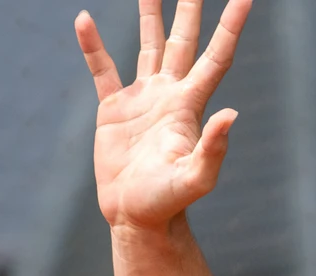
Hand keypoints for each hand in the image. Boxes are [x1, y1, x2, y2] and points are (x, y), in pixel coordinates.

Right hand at [75, 0, 251, 230]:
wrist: (137, 216)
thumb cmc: (169, 202)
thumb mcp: (195, 178)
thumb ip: (213, 149)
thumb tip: (232, 115)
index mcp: (190, 105)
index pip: (216, 56)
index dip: (231, 26)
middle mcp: (169, 94)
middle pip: (184, 40)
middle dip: (191, 8)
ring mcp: (142, 98)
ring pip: (149, 45)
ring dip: (150, 15)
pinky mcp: (113, 109)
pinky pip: (103, 69)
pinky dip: (93, 46)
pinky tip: (83, 20)